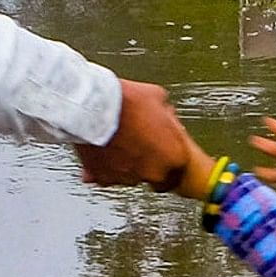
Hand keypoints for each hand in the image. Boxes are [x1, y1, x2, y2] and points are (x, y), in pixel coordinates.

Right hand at [71, 77, 195, 189]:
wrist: (95, 106)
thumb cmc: (128, 101)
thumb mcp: (158, 98)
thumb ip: (166, 115)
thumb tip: (166, 117)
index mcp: (175, 155)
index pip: (180, 169)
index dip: (170, 160)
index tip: (163, 154)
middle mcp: (155, 172)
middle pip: (157, 178)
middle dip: (150, 165)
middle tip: (139, 148)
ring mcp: (129, 178)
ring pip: (131, 177)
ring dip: (126, 165)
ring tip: (116, 144)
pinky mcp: (104, 178)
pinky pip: (107, 176)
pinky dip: (104, 167)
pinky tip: (100, 151)